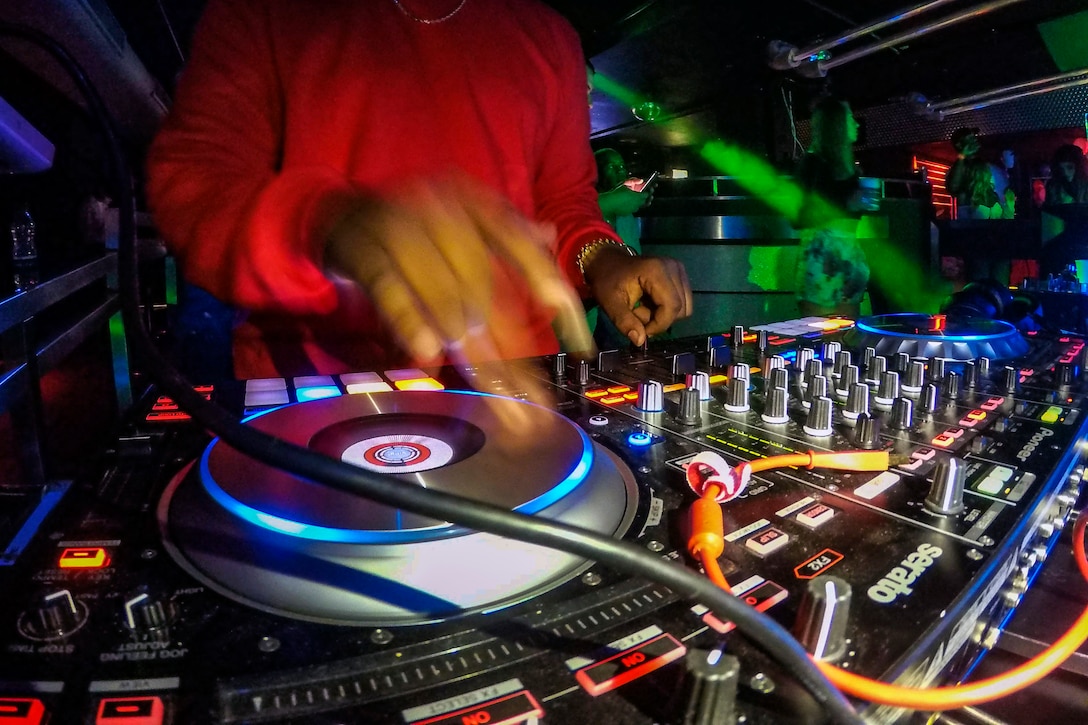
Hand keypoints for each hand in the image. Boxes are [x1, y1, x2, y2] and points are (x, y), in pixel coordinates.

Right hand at [324, 172, 593, 366]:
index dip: (549, 287)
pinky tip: (429, 357)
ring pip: (444, 296)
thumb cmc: (410, 224)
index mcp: (472, 200)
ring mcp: (399, 226)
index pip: (519, 245)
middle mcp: (441, 209)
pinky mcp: (363, 249)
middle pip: (483, 287)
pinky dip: (410, 323)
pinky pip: (391, 291)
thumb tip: (548, 236)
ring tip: (493, 392)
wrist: (338, 212)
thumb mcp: (461, 218)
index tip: (576, 338)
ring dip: (468, 347)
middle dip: (509, 351)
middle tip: (529, 401)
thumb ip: (505, 230)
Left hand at [585, 247, 691, 345]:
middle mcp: (673, 267)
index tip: (642, 330)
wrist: (607, 262)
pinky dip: (667, 309)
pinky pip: (683, 301)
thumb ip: (624, 322)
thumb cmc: (606, 281)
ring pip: (684, 307)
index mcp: (656, 271)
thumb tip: (640, 341)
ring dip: (664, 315)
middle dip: (660, 320)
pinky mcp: (680, 274)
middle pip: (680, 308)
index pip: (672, 306)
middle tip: (636, 314)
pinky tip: (650, 303)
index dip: (660, 324)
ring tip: (643, 307)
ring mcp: (679, 269)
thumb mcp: (609, 303)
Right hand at [598, 184, 652, 218]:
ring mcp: (632, 209)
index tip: (651, 188)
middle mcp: (636, 204)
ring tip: (639, 200)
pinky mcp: (628, 213)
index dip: (649, 191)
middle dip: (647, 198)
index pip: (646, 194)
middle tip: (648, 195)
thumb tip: (641, 180)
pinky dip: (634, 206)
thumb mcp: (624, 184)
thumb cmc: (616, 193)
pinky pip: (633, 209)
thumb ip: (634, 181)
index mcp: (637, 196)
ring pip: (639, 206)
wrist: (608, 203)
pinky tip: (631, 204)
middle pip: (644, 201)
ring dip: (640, 202)